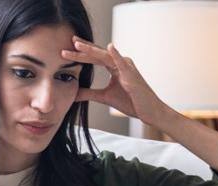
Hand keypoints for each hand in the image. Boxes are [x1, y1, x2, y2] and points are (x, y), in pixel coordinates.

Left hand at [61, 36, 177, 126]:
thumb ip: (89, 93)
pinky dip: (115, 55)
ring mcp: (127, 68)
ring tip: (77, 45)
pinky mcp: (132, 75)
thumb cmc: (131, 102)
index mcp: (115, 67)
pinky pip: (123, 63)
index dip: (82, 52)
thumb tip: (73, 93)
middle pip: (98, 54)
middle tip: (69, 42)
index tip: (68, 48)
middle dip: (83, 49)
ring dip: (90, 50)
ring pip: (105, 56)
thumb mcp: (104, 97)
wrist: (149, 111)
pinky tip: (109, 47)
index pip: (95, 58)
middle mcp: (120, 63)